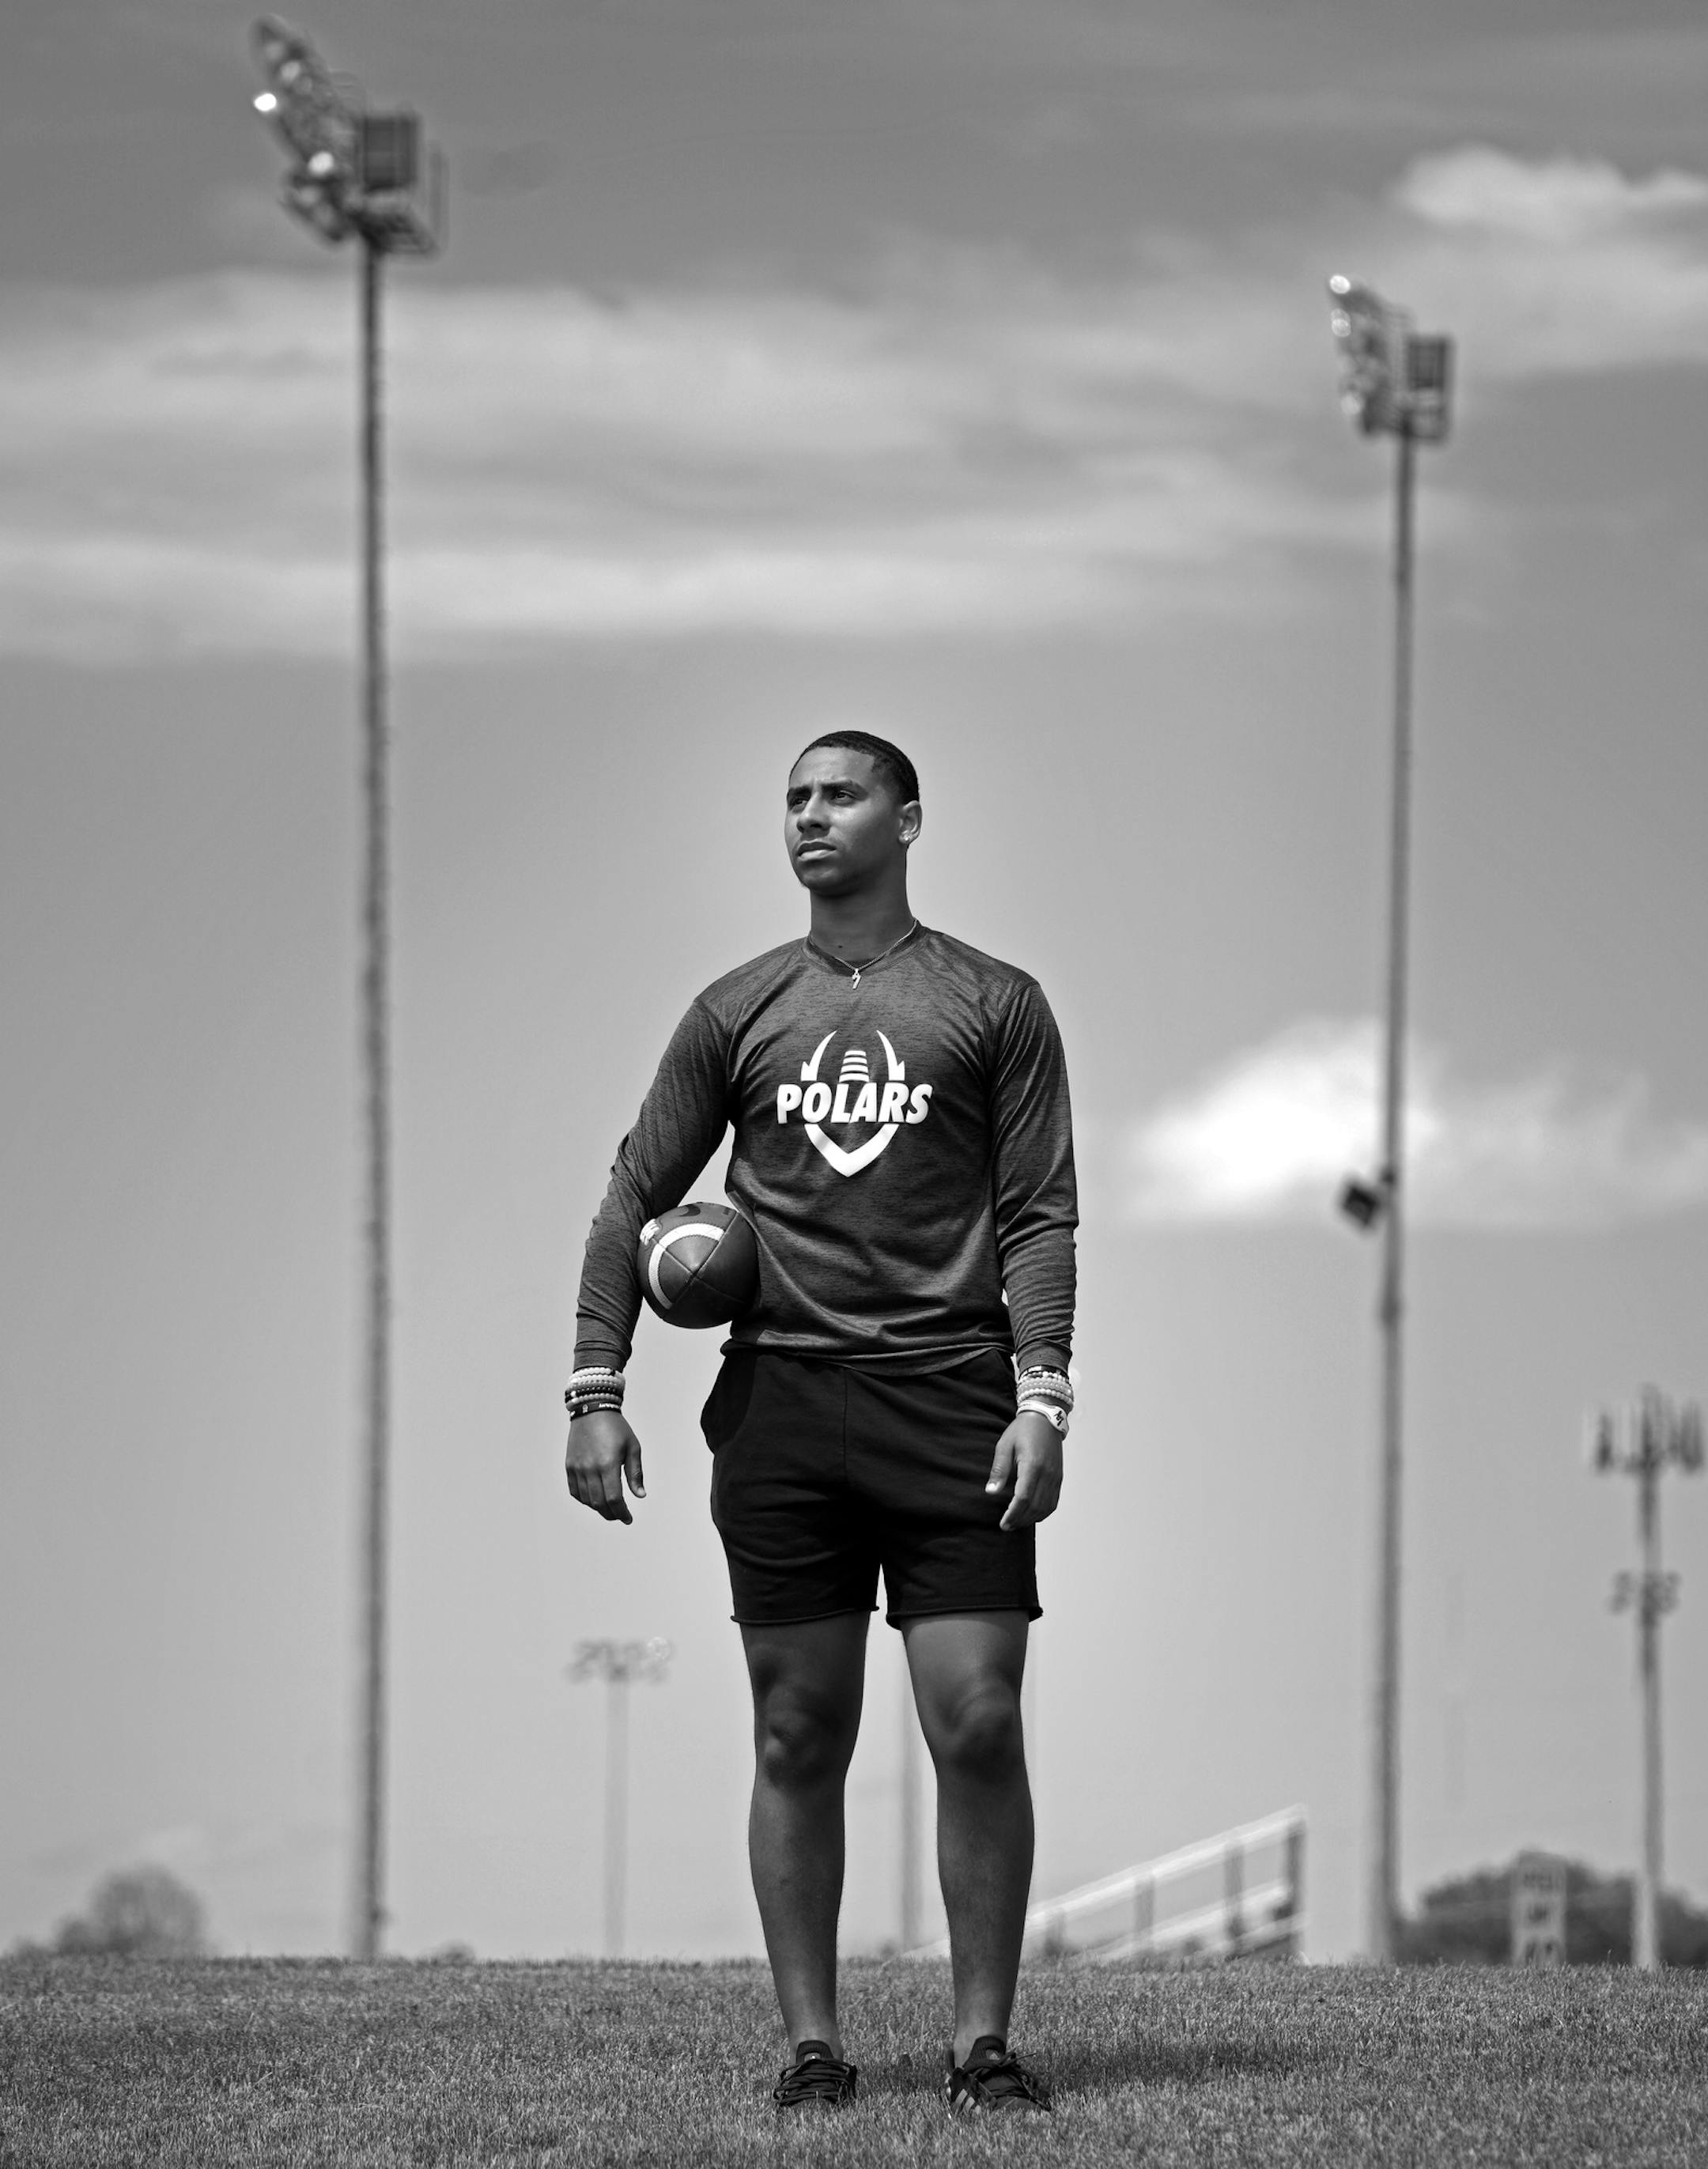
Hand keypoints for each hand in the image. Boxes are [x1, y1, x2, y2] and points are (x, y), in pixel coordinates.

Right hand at [565, 1409, 645, 1524]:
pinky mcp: (569, 1466)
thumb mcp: (632, 1448)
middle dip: (611, 1514)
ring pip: (587, 1499)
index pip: (614, 1499)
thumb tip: (640, 1495)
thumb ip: (635, 1473)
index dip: (621, 1512)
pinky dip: (584, 1500)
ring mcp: (577, 1468)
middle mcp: (590, 1468)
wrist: (592, 1410)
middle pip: (599, 1503)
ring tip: (609, 1508)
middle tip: (620, 1515)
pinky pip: (575, 1491)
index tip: (628, 1518)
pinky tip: (594, 1499)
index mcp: (608, 1464)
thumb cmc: (617, 1428)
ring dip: (599, 1508)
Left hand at [984, 1411, 1062, 1531]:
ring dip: (1031, 1519)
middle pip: (1036, 1507)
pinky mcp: (1059, 1477)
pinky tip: (1031, 1515)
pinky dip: (1043, 1512)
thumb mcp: (1005, 1446)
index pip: (1024, 1498)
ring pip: (1046, 1507)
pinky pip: (1053, 1502)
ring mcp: (1055, 1476)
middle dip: (1020, 1520)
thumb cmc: (1022, 1430)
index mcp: (1033, 1465)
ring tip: (1017, 1523)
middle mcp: (1047, 1473)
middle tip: (1007, 1526)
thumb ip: (999, 1470)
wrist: (1045, 1418)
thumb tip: (991, 1492)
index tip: (1003, 1523)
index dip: (1013, 1514)